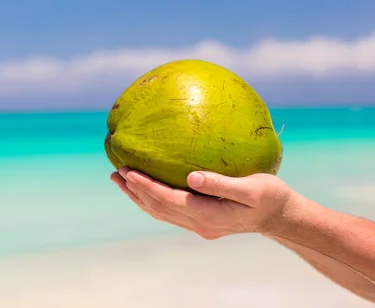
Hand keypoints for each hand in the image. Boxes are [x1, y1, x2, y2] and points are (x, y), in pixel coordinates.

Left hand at [110, 167, 293, 239]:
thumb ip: (221, 184)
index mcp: (208, 215)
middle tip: (116, 172)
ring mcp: (199, 225)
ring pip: (160, 212)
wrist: (281, 217)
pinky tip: (145, 188)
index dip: (145, 186)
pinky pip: (169, 211)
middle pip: (157, 208)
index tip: (128, 171)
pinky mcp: (201, 221)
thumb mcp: (252, 189)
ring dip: (139, 197)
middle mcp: (198, 223)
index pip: (167, 200)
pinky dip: (153, 199)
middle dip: (135, 190)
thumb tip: (192, 177)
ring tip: (121, 180)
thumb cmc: (271, 197)